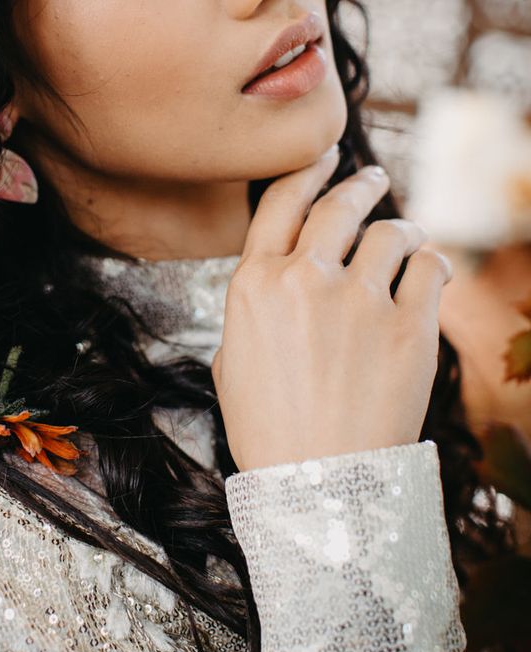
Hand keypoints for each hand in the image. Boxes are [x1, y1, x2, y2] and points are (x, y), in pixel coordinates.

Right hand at [212, 146, 452, 470]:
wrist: (314, 484)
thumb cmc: (266, 429)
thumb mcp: (230, 364)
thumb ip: (250, 314)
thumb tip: (274, 286)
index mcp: (253, 286)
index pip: (281, 203)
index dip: (307, 172)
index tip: (327, 157)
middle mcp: (302, 279)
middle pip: (339, 205)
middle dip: (359, 184)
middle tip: (373, 181)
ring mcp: (357, 300)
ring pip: (391, 232)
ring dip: (400, 230)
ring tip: (405, 241)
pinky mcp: (408, 326)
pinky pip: (430, 267)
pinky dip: (431, 264)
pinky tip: (427, 273)